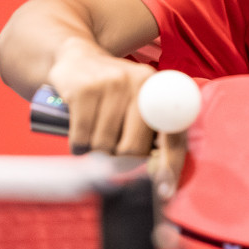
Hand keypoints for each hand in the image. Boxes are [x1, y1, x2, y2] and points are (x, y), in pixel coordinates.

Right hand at [44, 39, 188, 196]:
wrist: (76, 58)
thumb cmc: (113, 92)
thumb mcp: (137, 101)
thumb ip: (151, 131)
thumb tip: (160, 178)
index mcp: (160, 89)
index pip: (172, 132)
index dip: (170, 164)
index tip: (164, 190)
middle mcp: (141, 82)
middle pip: (133, 148)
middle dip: (121, 162)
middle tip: (113, 155)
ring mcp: (111, 84)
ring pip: (104, 146)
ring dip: (96, 152)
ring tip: (95, 135)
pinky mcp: (84, 89)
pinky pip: (82, 137)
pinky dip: (78, 145)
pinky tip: (80, 135)